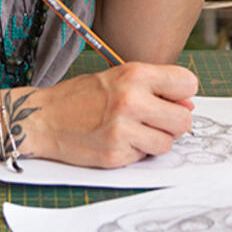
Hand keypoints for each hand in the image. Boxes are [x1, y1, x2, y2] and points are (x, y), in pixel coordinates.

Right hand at [21, 63, 197, 167]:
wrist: (42, 118)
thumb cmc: (80, 96)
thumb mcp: (117, 78)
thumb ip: (154, 88)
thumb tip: (188, 104)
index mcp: (134, 74)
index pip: (187, 83)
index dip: (181, 94)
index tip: (170, 98)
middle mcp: (131, 100)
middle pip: (184, 120)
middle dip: (172, 122)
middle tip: (153, 120)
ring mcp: (123, 130)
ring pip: (168, 143)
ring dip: (155, 140)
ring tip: (132, 130)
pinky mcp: (116, 154)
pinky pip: (144, 157)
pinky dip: (135, 151)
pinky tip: (117, 140)